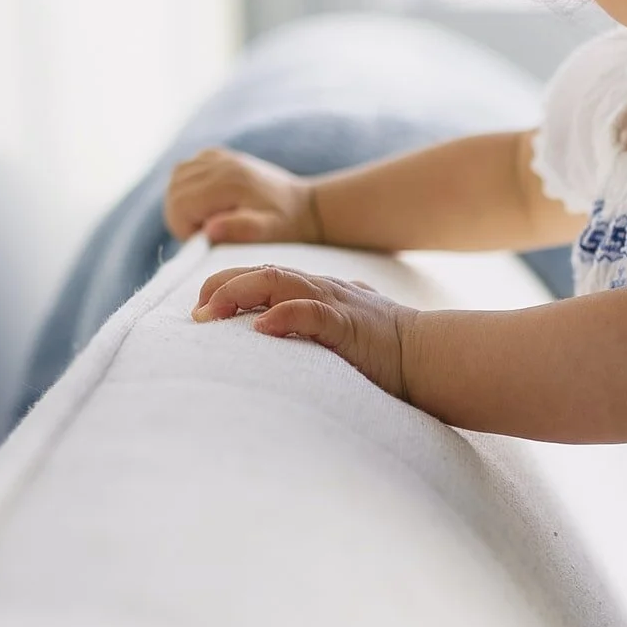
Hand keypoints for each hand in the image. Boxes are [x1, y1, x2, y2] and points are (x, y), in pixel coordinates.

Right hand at [165, 147, 320, 243]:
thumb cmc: (285, 223)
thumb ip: (241, 230)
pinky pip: (184, 170)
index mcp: (228, 181)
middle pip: (173, 193)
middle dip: (183, 218)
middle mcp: (219, 163)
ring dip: (183, 204)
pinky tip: (209, 202)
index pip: (180, 206)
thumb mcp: (269, 231)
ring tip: (209, 218)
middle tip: (208, 232)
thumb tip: (209, 230)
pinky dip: (188, 188)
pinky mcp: (216, 154)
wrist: (303, 204)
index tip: (206, 240)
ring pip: (175, 180)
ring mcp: (216, 156)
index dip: (185, 230)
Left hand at [192, 263, 414, 399]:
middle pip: (262, 271)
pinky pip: (310, 312)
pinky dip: (283, 316)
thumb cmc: (385, 352)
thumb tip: (272, 341)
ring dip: (239, 293)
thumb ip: (310, 330)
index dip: (227, 286)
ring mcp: (335, 303)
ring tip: (211, 314)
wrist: (430, 356)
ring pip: (278, 281)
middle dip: (222, 286)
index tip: (201, 311)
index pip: (263, 275)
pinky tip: (261, 327)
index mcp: (317, 291)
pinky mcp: (348, 325)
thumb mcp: (339, 334)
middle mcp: (321, 289)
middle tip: (196, 315)